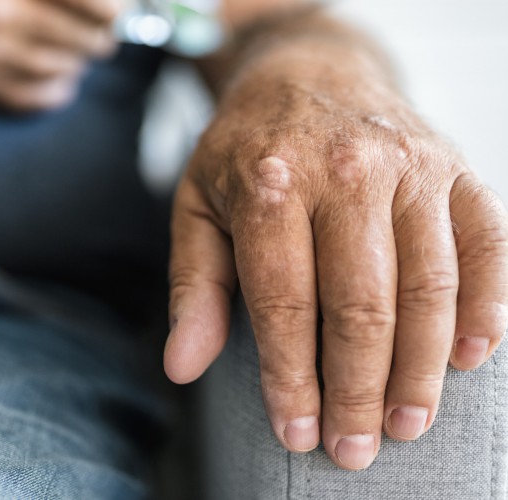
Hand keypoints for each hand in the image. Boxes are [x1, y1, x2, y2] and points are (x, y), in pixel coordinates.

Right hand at [0, 0, 118, 110]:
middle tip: (101, 32)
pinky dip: (58, 87)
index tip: (117, 12)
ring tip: (75, 48)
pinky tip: (62, 76)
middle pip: (90, 41)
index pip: (97, 6)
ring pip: (68, 69)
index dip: (114, 10)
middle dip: (100, 36)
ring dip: (77, 59)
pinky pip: (39, 96)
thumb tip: (113, 9)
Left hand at [164, 39, 507, 469]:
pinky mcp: (454, 168)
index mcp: (271, 184)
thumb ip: (193, 285)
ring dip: (420, 369)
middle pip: (360, 306)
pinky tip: (470, 359)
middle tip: (355, 449)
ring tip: (406, 423)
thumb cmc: (248, 149)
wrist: (309, 73)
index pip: (284, 305)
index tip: (296, 432)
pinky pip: (486, 245)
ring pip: (428, 287)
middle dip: (357, 390)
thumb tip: (181, 366)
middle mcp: (347, 171)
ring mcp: (410, 167)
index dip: (290, 380)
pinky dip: (486, 307)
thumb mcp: (197, 205)